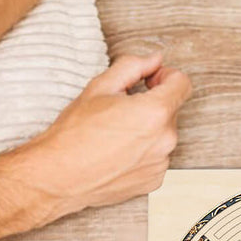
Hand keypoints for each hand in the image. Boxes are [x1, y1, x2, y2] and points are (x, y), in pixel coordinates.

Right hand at [16, 52, 191, 220]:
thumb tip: (153, 59)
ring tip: (115, 134)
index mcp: (155, 112)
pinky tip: (117, 153)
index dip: (166, 76)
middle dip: (151, 104)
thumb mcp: (99, 87)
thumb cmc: (74, 134)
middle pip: (171, 110)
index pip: (182, 84)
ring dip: (147, 130)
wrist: (59, 176)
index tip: (150, 81)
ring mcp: (161, 163)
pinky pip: (156, 157)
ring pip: (163, 135)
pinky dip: (142, 152)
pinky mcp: (154, 180)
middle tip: (120, 109)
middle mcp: (165, 140)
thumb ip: (132, 66)